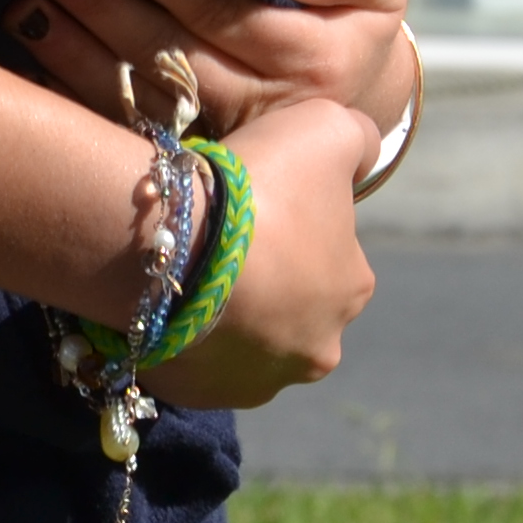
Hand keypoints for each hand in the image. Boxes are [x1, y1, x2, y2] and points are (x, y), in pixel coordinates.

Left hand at [4, 0, 410, 133]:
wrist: (354, 100)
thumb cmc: (348, 16)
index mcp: (314, 62)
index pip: (224, 9)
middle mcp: (268, 113)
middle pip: (171, 56)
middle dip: (101, 4)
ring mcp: (224, 147)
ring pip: (138, 100)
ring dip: (73, 53)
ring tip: (22, 3)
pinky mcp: (191, 166)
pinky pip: (122, 135)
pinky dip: (72, 100)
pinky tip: (28, 63)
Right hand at [141, 92, 377, 409]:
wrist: (175, 245)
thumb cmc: (260, 187)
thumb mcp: (325, 128)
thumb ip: (355, 137)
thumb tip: (361, 145)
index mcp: (352, 290)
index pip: (331, 249)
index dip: (293, 218)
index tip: (254, 197)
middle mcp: (315, 350)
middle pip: (289, 303)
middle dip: (262, 275)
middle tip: (217, 235)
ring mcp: (254, 381)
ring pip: (242, 338)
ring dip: (224, 310)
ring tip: (186, 267)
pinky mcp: (196, 393)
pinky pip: (190, 359)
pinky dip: (180, 333)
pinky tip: (161, 296)